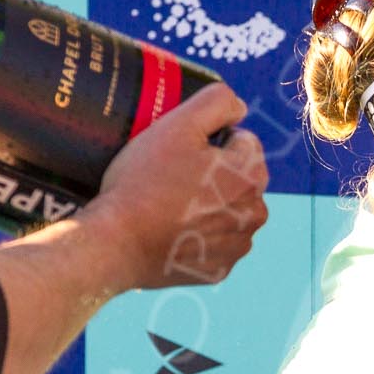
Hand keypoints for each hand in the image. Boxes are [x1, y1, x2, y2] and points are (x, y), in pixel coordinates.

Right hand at [79, 83, 268, 290]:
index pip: (242, 142)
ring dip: (209, 205)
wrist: (117, 242)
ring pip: (227, 212)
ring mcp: (239, 245)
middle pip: (238, 179)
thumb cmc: (144, 181)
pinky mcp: (220, 270)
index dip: (211, 140)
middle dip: (214, 174)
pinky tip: (171, 231)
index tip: (182, 151)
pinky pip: (213, 244)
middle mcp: (256, 212)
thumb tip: (239, 108)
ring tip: (169, 205)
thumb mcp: (177, 125)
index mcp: (252, 174)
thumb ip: (216, 103)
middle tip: (172, 177)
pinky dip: (198, 237)